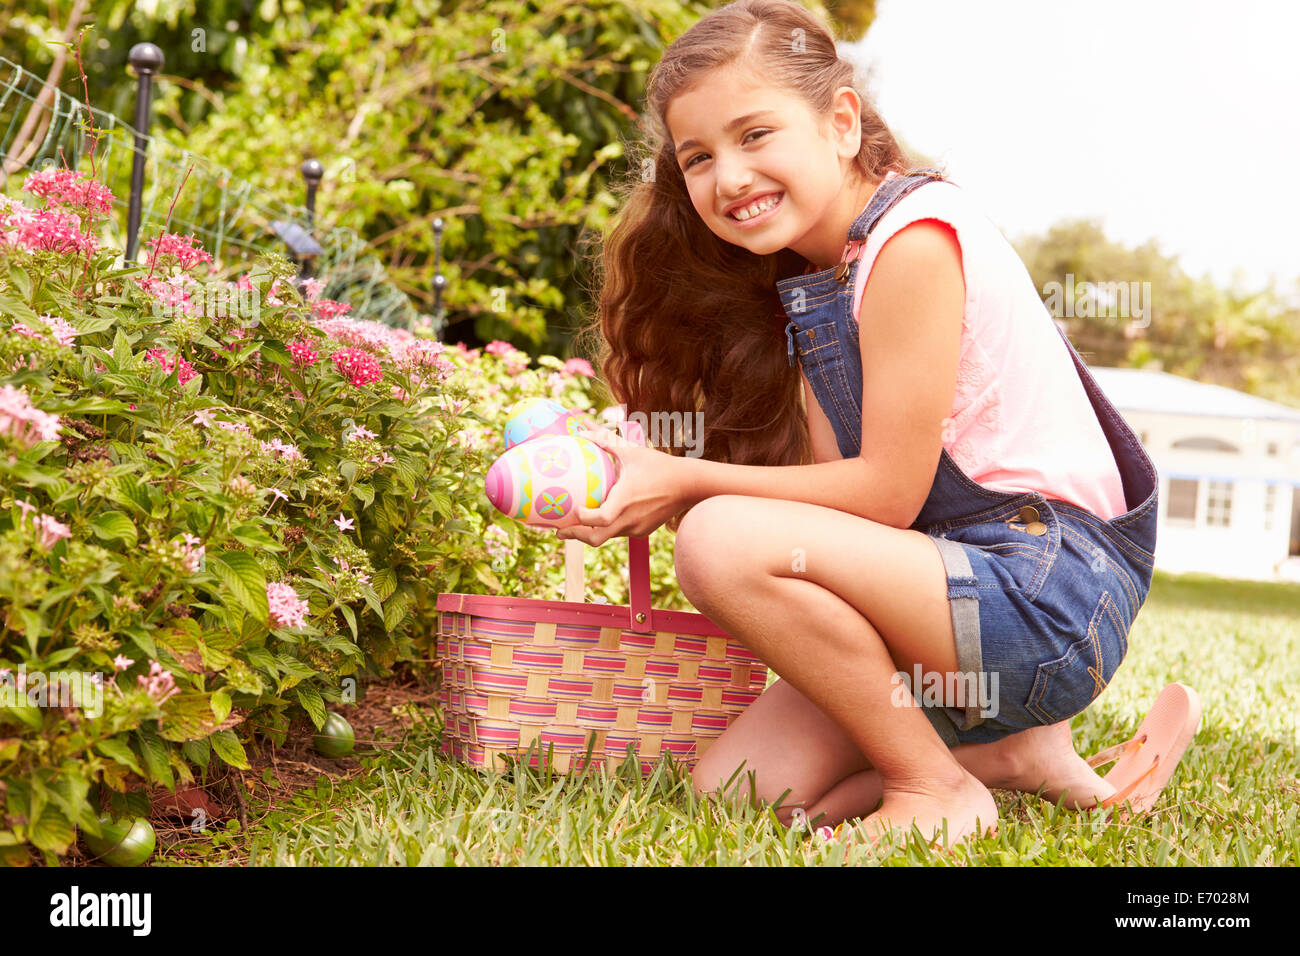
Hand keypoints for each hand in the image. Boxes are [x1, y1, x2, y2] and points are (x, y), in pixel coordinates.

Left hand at [555, 424, 687, 544]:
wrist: (690, 485)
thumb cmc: (660, 466)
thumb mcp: (631, 451)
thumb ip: (605, 441)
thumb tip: (582, 428)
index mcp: (625, 500)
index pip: (600, 519)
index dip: (582, 520)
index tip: (572, 510)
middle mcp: (630, 519)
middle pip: (596, 539)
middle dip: (576, 537)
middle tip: (559, 531)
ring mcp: (638, 528)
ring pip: (608, 536)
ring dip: (591, 532)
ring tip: (575, 524)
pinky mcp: (644, 530)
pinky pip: (621, 532)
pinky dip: (609, 528)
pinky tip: (602, 518)